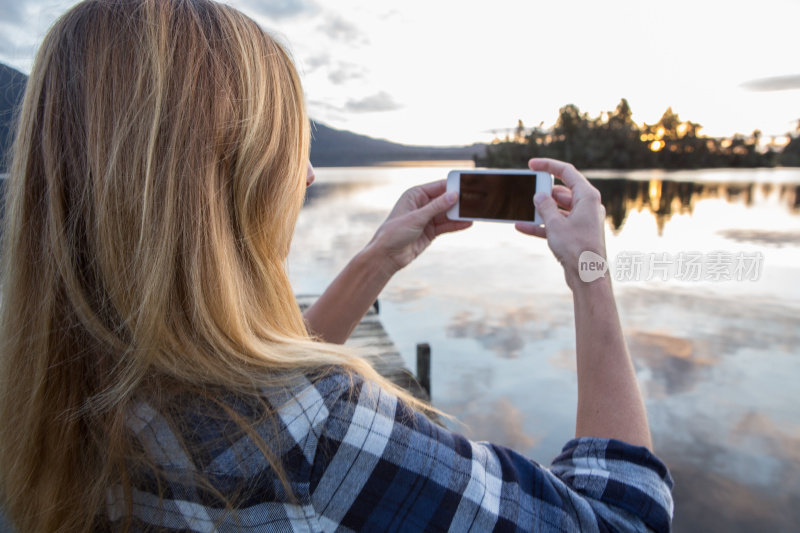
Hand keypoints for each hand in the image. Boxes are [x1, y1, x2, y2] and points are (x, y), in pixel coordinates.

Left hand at [367, 180, 471, 273]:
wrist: (387, 256)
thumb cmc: (394, 233)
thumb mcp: (417, 218)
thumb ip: (436, 207)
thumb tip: (454, 195)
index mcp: (415, 195)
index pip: (438, 187)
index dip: (453, 186)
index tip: (468, 186)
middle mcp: (422, 204)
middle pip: (445, 200)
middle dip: (459, 201)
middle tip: (475, 200)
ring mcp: (427, 218)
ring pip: (447, 213)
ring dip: (459, 214)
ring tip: (474, 212)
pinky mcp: (430, 231)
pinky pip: (446, 226)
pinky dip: (456, 225)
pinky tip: (467, 223)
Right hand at [515, 158, 606, 288]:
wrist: (588, 276)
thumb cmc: (576, 248)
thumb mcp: (555, 223)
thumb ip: (545, 206)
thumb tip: (539, 196)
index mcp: (587, 197)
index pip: (567, 172)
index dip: (548, 165)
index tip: (532, 165)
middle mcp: (587, 206)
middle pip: (562, 191)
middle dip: (543, 192)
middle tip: (527, 192)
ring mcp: (582, 221)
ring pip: (558, 209)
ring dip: (541, 210)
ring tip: (523, 209)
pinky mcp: (576, 234)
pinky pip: (557, 225)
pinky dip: (542, 225)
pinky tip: (522, 226)